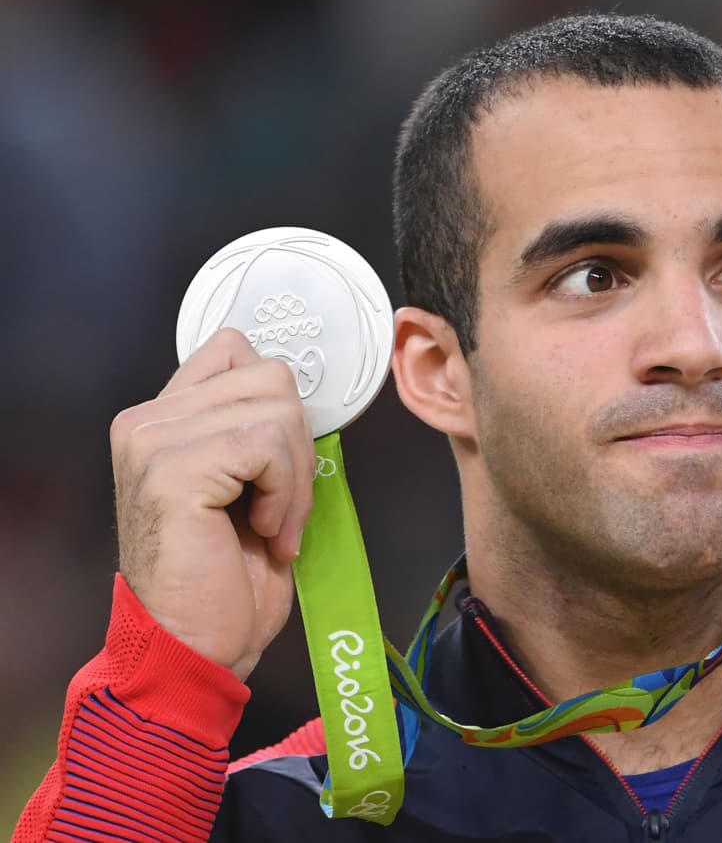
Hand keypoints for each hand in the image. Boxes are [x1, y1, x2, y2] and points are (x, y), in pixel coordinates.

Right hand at [110, 329, 314, 681]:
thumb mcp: (244, 485)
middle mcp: (146, 420)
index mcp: (160, 418)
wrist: (194, 646)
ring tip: (274, 525)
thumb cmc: (224, 577)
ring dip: (296, 477)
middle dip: (298, 446)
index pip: (236, 350)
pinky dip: (286, 494)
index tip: (280, 464)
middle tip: (284, 507)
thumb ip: (253, 430)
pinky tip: (264, 533)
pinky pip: (268, 446)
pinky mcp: (174, 469)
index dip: (279, 403)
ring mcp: (153, 441)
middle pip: (270, 378)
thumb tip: (301, 397)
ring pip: (277, 410)